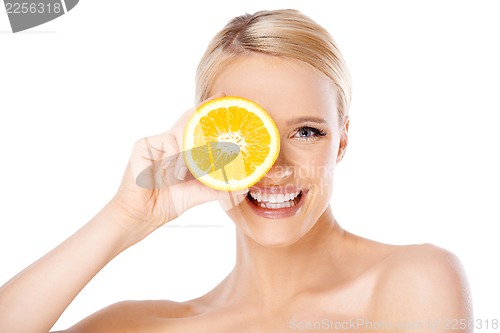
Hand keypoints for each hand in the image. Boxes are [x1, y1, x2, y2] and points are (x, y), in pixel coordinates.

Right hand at [109, 94, 247, 240]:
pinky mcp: (143, 144)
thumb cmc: (169, 201)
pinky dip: (174, 157)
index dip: (209, 112)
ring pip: (181, 132)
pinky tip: (170, 173)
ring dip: (190, 153)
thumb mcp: (200, 193)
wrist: (144, 214)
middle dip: (205, 110)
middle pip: (189, 119)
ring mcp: (157, 141)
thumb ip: (220, 188)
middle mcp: (171, 141)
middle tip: (222, 98)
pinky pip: (168, 141)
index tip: (224, 96)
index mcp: (183, 150)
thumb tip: (245, 187)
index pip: (198, 126)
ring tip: (184, 174)